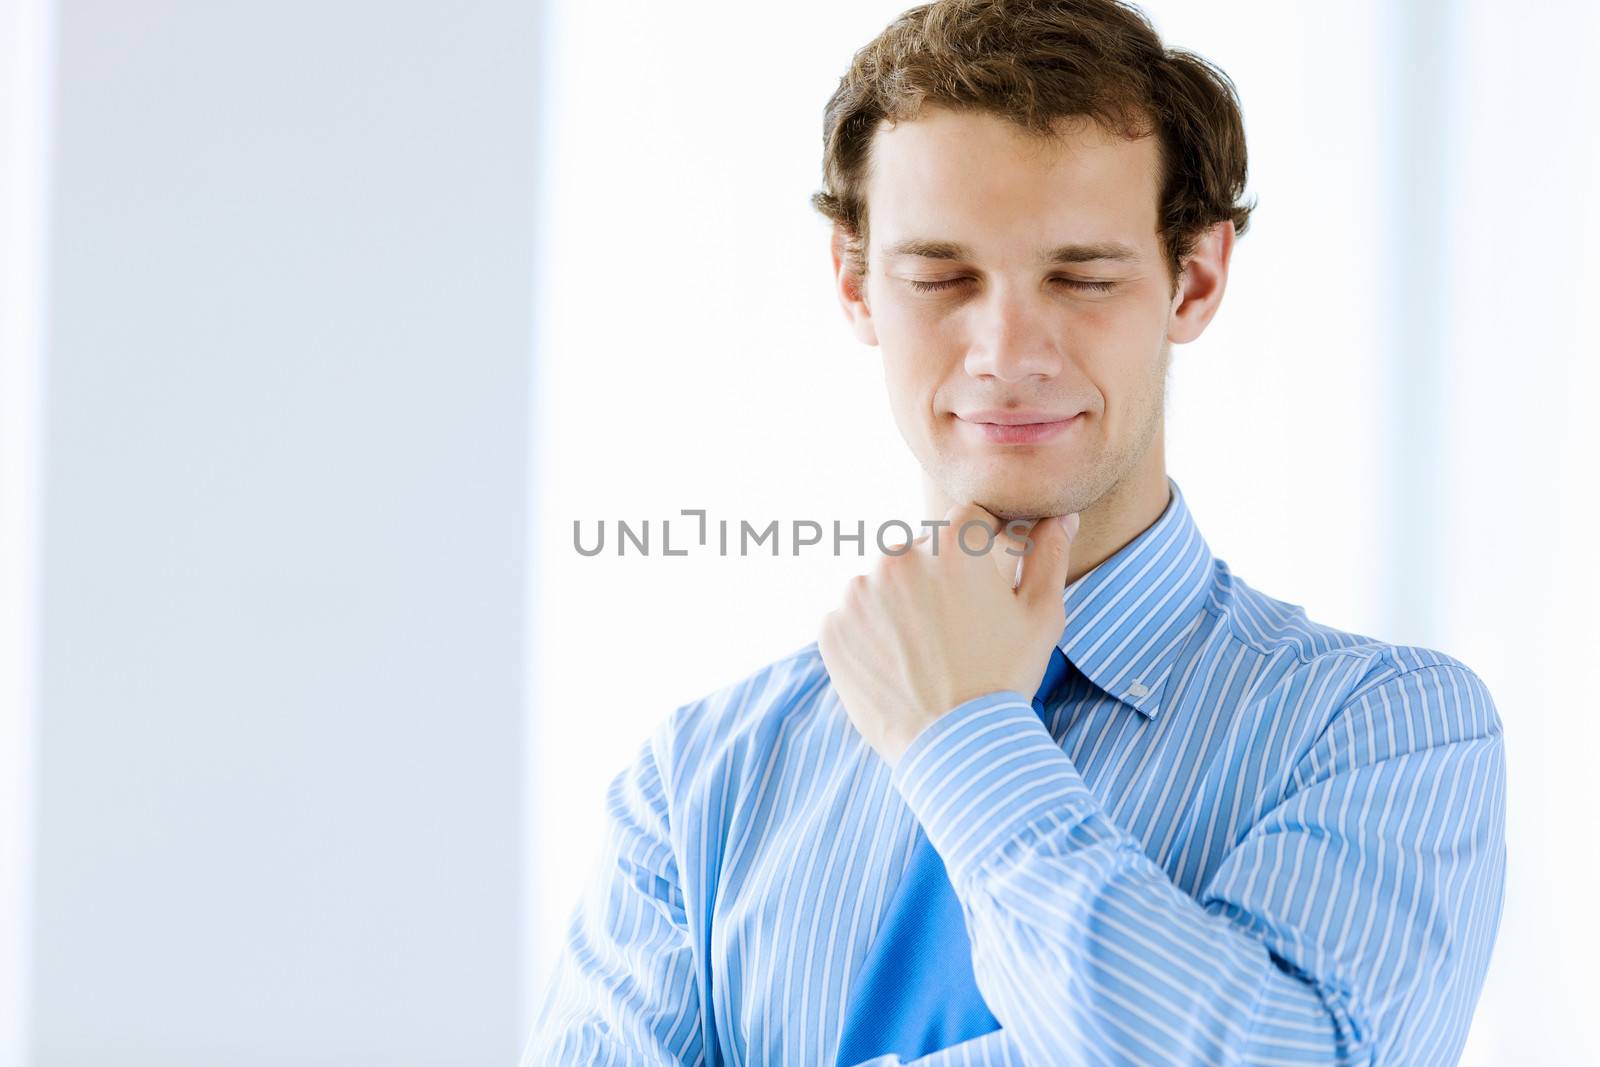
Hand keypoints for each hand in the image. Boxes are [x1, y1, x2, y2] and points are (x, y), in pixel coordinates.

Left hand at [817, 503, 1078, 768]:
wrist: (956, 747)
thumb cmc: (1005, 678)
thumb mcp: (1041, 616)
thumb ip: (1047, 556)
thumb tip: (1062, 518)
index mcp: (952, 543)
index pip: (968, 521)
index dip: (980, 549)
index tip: (982, 581)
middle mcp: (898, 556)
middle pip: (920, 552)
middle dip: (936, 578)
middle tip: (955, 628)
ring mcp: (858, 593)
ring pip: (882, 584)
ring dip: (899, 604)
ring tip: (924, 650)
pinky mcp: (831, 629)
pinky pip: (852, 618)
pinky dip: (869, 635)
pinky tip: (896, 665)